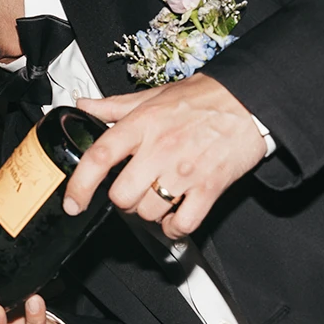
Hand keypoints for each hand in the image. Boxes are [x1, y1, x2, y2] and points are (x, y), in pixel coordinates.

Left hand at [65, 73, 267, 239]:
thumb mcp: (154, 96)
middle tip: (135, 189)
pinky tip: (176, 215)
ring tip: (159, 196)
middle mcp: (160, 148)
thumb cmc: (204, 98)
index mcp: (142, 124)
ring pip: (148, 213)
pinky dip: (175, 227)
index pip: (99, 157)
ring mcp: (185, 171)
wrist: (251, 100)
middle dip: (124, 199)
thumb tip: (83, 107)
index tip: (73, 202)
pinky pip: (182, 224)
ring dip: (149, 212)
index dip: (80, 184)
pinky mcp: (210, 187)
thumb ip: (115, 107)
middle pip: (122, 196)